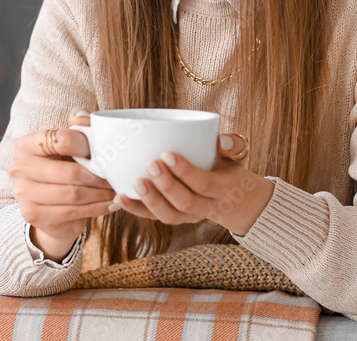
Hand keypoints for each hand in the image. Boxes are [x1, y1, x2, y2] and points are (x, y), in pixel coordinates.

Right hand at [9, 108, 117, 257]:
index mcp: (26, 144)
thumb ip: (78, 127)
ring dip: (99, 194)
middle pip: (69, 172)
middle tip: (115, 177)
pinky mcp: (31, 214)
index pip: (60, 140)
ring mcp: (22, 192)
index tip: (105, 154)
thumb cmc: (63, 167)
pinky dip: (95, 208)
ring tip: (115, 191)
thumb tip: (82, 117)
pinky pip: (71, 212)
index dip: (87, 146)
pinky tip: (109, 204)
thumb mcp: (70, 145)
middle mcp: (19, 167)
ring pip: (72, 194)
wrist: (50, 205)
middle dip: (97, 176)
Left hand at [113, 133, 275, 236]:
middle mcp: (205, 207)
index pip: (203, 184)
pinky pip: (154, 218)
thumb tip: (220, 139)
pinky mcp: (174, 217)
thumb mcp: (236, 157)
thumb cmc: (229, 169)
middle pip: (185, 203)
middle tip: (150, 165)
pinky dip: (136, 209)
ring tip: (134, 183)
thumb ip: (232, 145)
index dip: (185, 171)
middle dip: (165, 186)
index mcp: (221, 189)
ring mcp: (188, 216)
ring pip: (169, 216)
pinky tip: (120, 197)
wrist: (235, 199)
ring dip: (149, 201)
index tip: (167, 154)